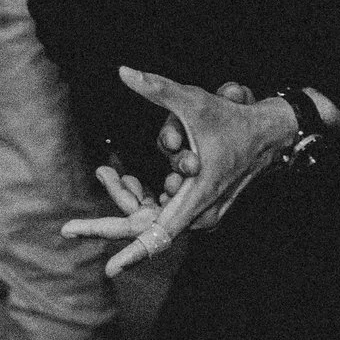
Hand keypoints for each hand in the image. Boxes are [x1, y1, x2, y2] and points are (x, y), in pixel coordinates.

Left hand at [61, 68, 296, 274]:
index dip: (134, 253)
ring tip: (106, 174)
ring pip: (152, 211)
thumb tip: (123, 70)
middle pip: (144, 223)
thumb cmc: (233, 118)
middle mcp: (199, 213)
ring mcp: (201, 214)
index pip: (160, 234)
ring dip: (129, 194)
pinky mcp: (198, 207)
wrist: (270, 132)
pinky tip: (127, 178)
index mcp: (198, 196)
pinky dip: (144, 193)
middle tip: (70, 226)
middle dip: (110, 217)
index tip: (109, 269)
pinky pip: (162, 206)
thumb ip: (157, 89)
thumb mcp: (193, 101)